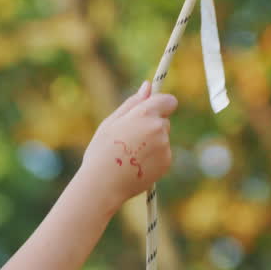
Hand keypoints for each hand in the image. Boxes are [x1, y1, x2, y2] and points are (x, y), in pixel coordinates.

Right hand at [82, 82, 177, 203]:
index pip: (168, 100)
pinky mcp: (166, 162)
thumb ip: (132, 103)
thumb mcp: (111, 122)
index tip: (151, 110)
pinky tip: (137, 164)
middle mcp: (159, 128)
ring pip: (162, 138)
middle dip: (152, 125)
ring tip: (130, 154)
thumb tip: (148, 85)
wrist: (103, 184)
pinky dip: (154, 157)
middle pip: (163, 120)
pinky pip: (163, 154)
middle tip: (130, 138)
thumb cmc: (102, 150)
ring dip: (152, 142)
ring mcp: (164, 147)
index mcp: (145, 114)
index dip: (160, 104)